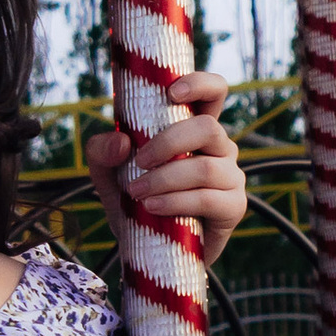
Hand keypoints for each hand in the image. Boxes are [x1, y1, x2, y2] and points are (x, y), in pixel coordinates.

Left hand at [82, 73, 245, 261]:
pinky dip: (176, 202)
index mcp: (195, 130)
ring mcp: (231, 176)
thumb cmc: (136, 203)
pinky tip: (153, 208)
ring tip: (137, 193)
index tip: (173, 93)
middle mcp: (218, 148)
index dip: (201, 84)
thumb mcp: (108, 176)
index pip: (214, 92)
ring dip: (165, 179)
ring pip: (205, 167)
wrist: (150, 252)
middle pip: (208, 127)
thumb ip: (102, 153)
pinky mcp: (233, 207)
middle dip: (168, 142)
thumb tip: (121, 141)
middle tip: (139, 161)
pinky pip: (208, 198)